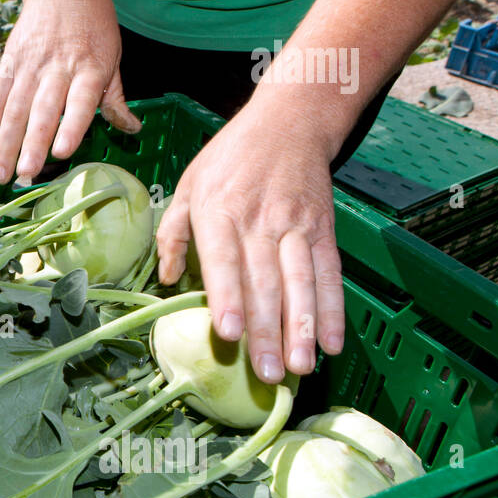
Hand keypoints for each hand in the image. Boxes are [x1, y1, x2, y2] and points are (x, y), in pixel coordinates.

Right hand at [0, 0, 139, 183]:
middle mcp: (58, 66)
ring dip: (6, 143)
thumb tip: (132, 129)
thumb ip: (115, 97)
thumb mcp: (113, 55)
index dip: (71, 127)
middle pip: (42, 110)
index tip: (62, 153)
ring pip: (14, 108)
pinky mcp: (10, 60)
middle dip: (31, 145)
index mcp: (89, 67)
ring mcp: (30, 63)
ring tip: (1, 173)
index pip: (80, 102)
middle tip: (25, 175)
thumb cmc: (94, 23)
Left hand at [155, 98, 346, 383]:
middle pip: (266, 282)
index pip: (224, 260)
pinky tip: (333, 343)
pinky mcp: (323, 231)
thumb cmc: (229, 158)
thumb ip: (173, 232)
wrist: (290, 122)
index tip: (230, 334)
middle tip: (269, 374)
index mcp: (219, 210)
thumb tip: (164, 277)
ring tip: (302, 367)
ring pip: (302, 283)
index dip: (229, 298)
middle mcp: (260, 220)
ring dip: (304, 329)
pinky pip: (330, 275)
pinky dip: (333, 310)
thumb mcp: (188, 184)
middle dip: (268, 331)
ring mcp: (296, 227)